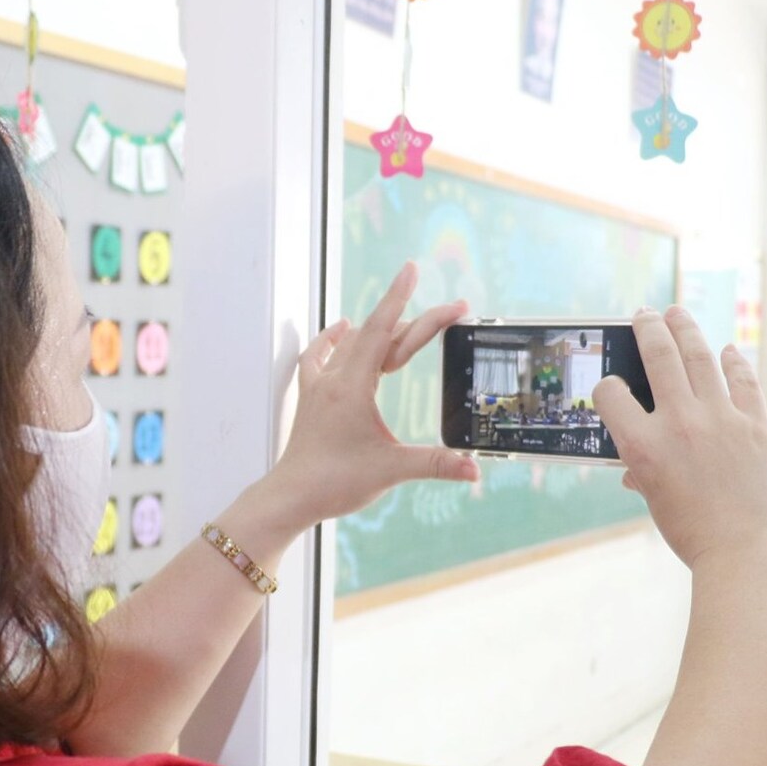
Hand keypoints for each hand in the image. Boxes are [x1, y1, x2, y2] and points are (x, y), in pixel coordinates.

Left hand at [264, 262, 480, 528]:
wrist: (290, 497)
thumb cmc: (334, 483)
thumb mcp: (391, 471)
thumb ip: (435, 464)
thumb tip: (476, 470)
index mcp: (352, 387)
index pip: (381, 331)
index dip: (399, 298)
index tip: (411, 268)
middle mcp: (334, 379)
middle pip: (377, 336)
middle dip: (416, 320)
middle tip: (453, 309)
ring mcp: (319, 387)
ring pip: (352, 344)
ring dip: (381, 328)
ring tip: (407, 315)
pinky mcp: (311, 399)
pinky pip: (320, 357)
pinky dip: (332, 339)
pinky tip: (340, 329)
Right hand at [592, 306, 766, 569]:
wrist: (747, 552)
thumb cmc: (695, 536)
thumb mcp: (656, 504)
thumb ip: (645, 475)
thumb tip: (636, 469)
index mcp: (643, 446)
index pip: (611, 395)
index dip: (607, 386)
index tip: (612, 385)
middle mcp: (679, 423)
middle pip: (659, 357)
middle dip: (649, 329)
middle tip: (644, 314)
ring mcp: (721, 419)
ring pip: (700, 357)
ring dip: (686, 330)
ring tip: (678, 314)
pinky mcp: (755, 424)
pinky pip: (742, 381)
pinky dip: (734, 363)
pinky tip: (728, 351)